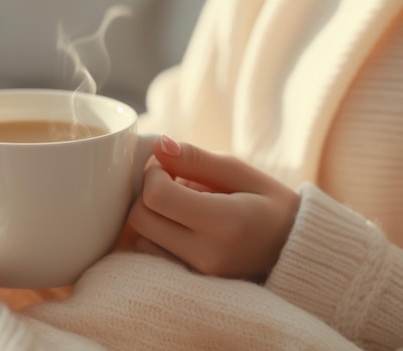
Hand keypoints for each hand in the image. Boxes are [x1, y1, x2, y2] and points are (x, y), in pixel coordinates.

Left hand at [126, 135, 299, 280]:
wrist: (295, 251)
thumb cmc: (271, 206)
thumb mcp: (241, 173)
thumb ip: (196, 160)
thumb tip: (158, 146)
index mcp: (224, 222)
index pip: (157, 196)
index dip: (153, 173)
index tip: (170, 166)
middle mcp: (207, 254)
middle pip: (140, 218)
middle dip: (147, 193)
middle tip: (171, 181)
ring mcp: (196, 273)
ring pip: (140, 238)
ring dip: (151, 215)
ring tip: (180, 205)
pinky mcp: (190, 281)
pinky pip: (151, 254)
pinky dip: (156, 235)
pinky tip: (180, 224)